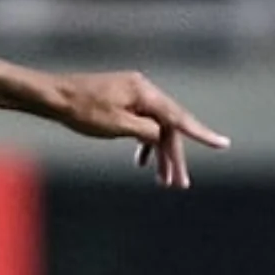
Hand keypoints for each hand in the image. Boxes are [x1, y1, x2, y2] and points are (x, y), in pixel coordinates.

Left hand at [51, 71, 231, 188]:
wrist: (51, 96)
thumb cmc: (82, 109)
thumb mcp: (118, 125)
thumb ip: (146, 131)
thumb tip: (162, 136)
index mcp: (144, 92)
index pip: (179, 118)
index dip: (202, 134)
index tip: (223, 145)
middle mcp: (142, 90)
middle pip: (167, 127)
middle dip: (173, 157)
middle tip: (178, 185)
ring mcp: (131, 95)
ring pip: (154, 128)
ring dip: (158, 154)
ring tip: (163, 181)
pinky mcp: (120, 102)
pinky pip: (140, 124)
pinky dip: (143, 143)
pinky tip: (142, 162)